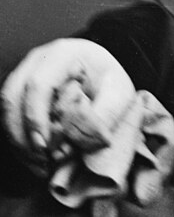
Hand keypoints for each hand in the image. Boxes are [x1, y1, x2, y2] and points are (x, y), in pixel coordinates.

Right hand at [1, 38, 134, 164]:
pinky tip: (34, 158)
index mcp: (64, 53)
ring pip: (6, 108)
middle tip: (41, 159)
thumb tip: (81, 139)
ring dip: (18, 139)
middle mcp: (38, 59)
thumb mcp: (119, 94)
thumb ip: (103, 115)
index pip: (39, 84)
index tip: (44, 146)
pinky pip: (7, 116)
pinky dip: (17, 140)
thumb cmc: (109, 81)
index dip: (36, 117)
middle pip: (14, 96)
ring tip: (40, 163)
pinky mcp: (18, 89)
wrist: (102, 74)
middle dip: (23, 133)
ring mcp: (24, 72)